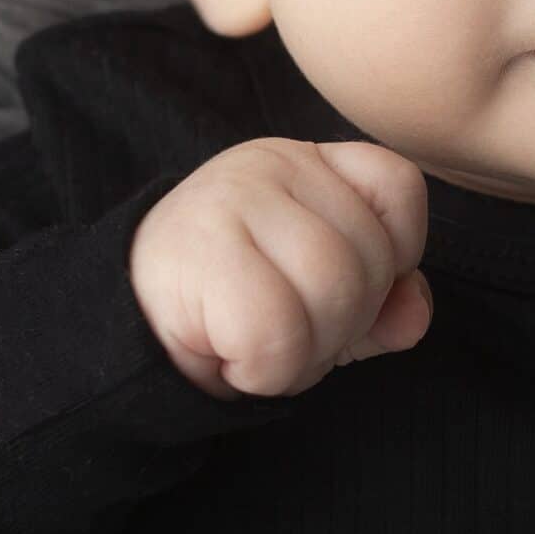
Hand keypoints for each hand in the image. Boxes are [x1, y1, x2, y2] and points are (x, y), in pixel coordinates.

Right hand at [128, 137, 433, 399]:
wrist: (121, 328)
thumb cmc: (231, 307)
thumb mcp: (320, 302)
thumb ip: (382, 304)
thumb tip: (414, 315)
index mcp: (309, 163)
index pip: (398, 186)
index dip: (398, 253)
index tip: (353, 290)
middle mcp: (272, 165)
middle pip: (369, 257)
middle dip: (344, 324)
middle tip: (290, 334)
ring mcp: (231, 200)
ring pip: (331, 290)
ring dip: (307, 352)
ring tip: (263, 347)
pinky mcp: (198, 253)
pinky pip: (277, 332)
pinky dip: (267, 370)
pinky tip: (234, 358)